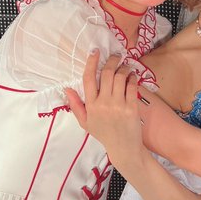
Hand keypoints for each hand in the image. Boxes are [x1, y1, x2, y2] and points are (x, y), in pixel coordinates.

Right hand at [65, 51, 145, 174]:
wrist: (123, 148)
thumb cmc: (104, 134)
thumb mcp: (85, 122)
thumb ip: (76, 105)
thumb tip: (67, 89)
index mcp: (90, 105)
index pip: (88, 79)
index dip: (91, 62)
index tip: (95, 52)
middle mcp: (103, 103)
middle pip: (106, 73)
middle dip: (112, 60)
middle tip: (116, 56)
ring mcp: (118, 105)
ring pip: (120, 77)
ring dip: (124, 68)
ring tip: (126, 67)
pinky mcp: (131, 107)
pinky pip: (132, 86)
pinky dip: (133, 78)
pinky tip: (133, 76)